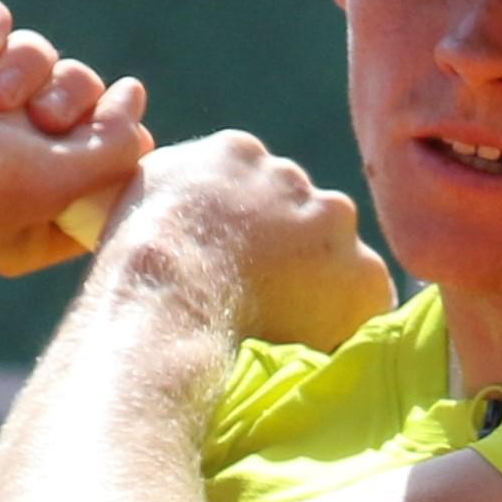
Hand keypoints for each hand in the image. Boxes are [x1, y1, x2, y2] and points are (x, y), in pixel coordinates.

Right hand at [0, 2, 151, 275]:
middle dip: (66, 96)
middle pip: (82, 98)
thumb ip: (109, 154)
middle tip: (33, 119)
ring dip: (20, 64)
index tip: (113, 121)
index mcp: (43, 207)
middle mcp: (13, 158)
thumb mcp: (47, 188)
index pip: (111, 161)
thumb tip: (138, 111)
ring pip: (39, 54)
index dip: (122, 134)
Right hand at [103, 131, 394, 350]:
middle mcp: (289, 174)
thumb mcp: (137, 207)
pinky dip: (349, 324)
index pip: (258, 189)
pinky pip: (367, 302)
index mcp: (233, 152)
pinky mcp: (359, 272)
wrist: (166, 298)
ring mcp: (329, 220)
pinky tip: (318, 349)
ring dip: (320, 286)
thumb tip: (166, 218)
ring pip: (338, 256)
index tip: (235, 267)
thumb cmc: (134, 269)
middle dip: (289, 254)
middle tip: (260, 301)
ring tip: (286, 330)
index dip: (249, 234)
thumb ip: (168, 200)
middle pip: (302, 215)